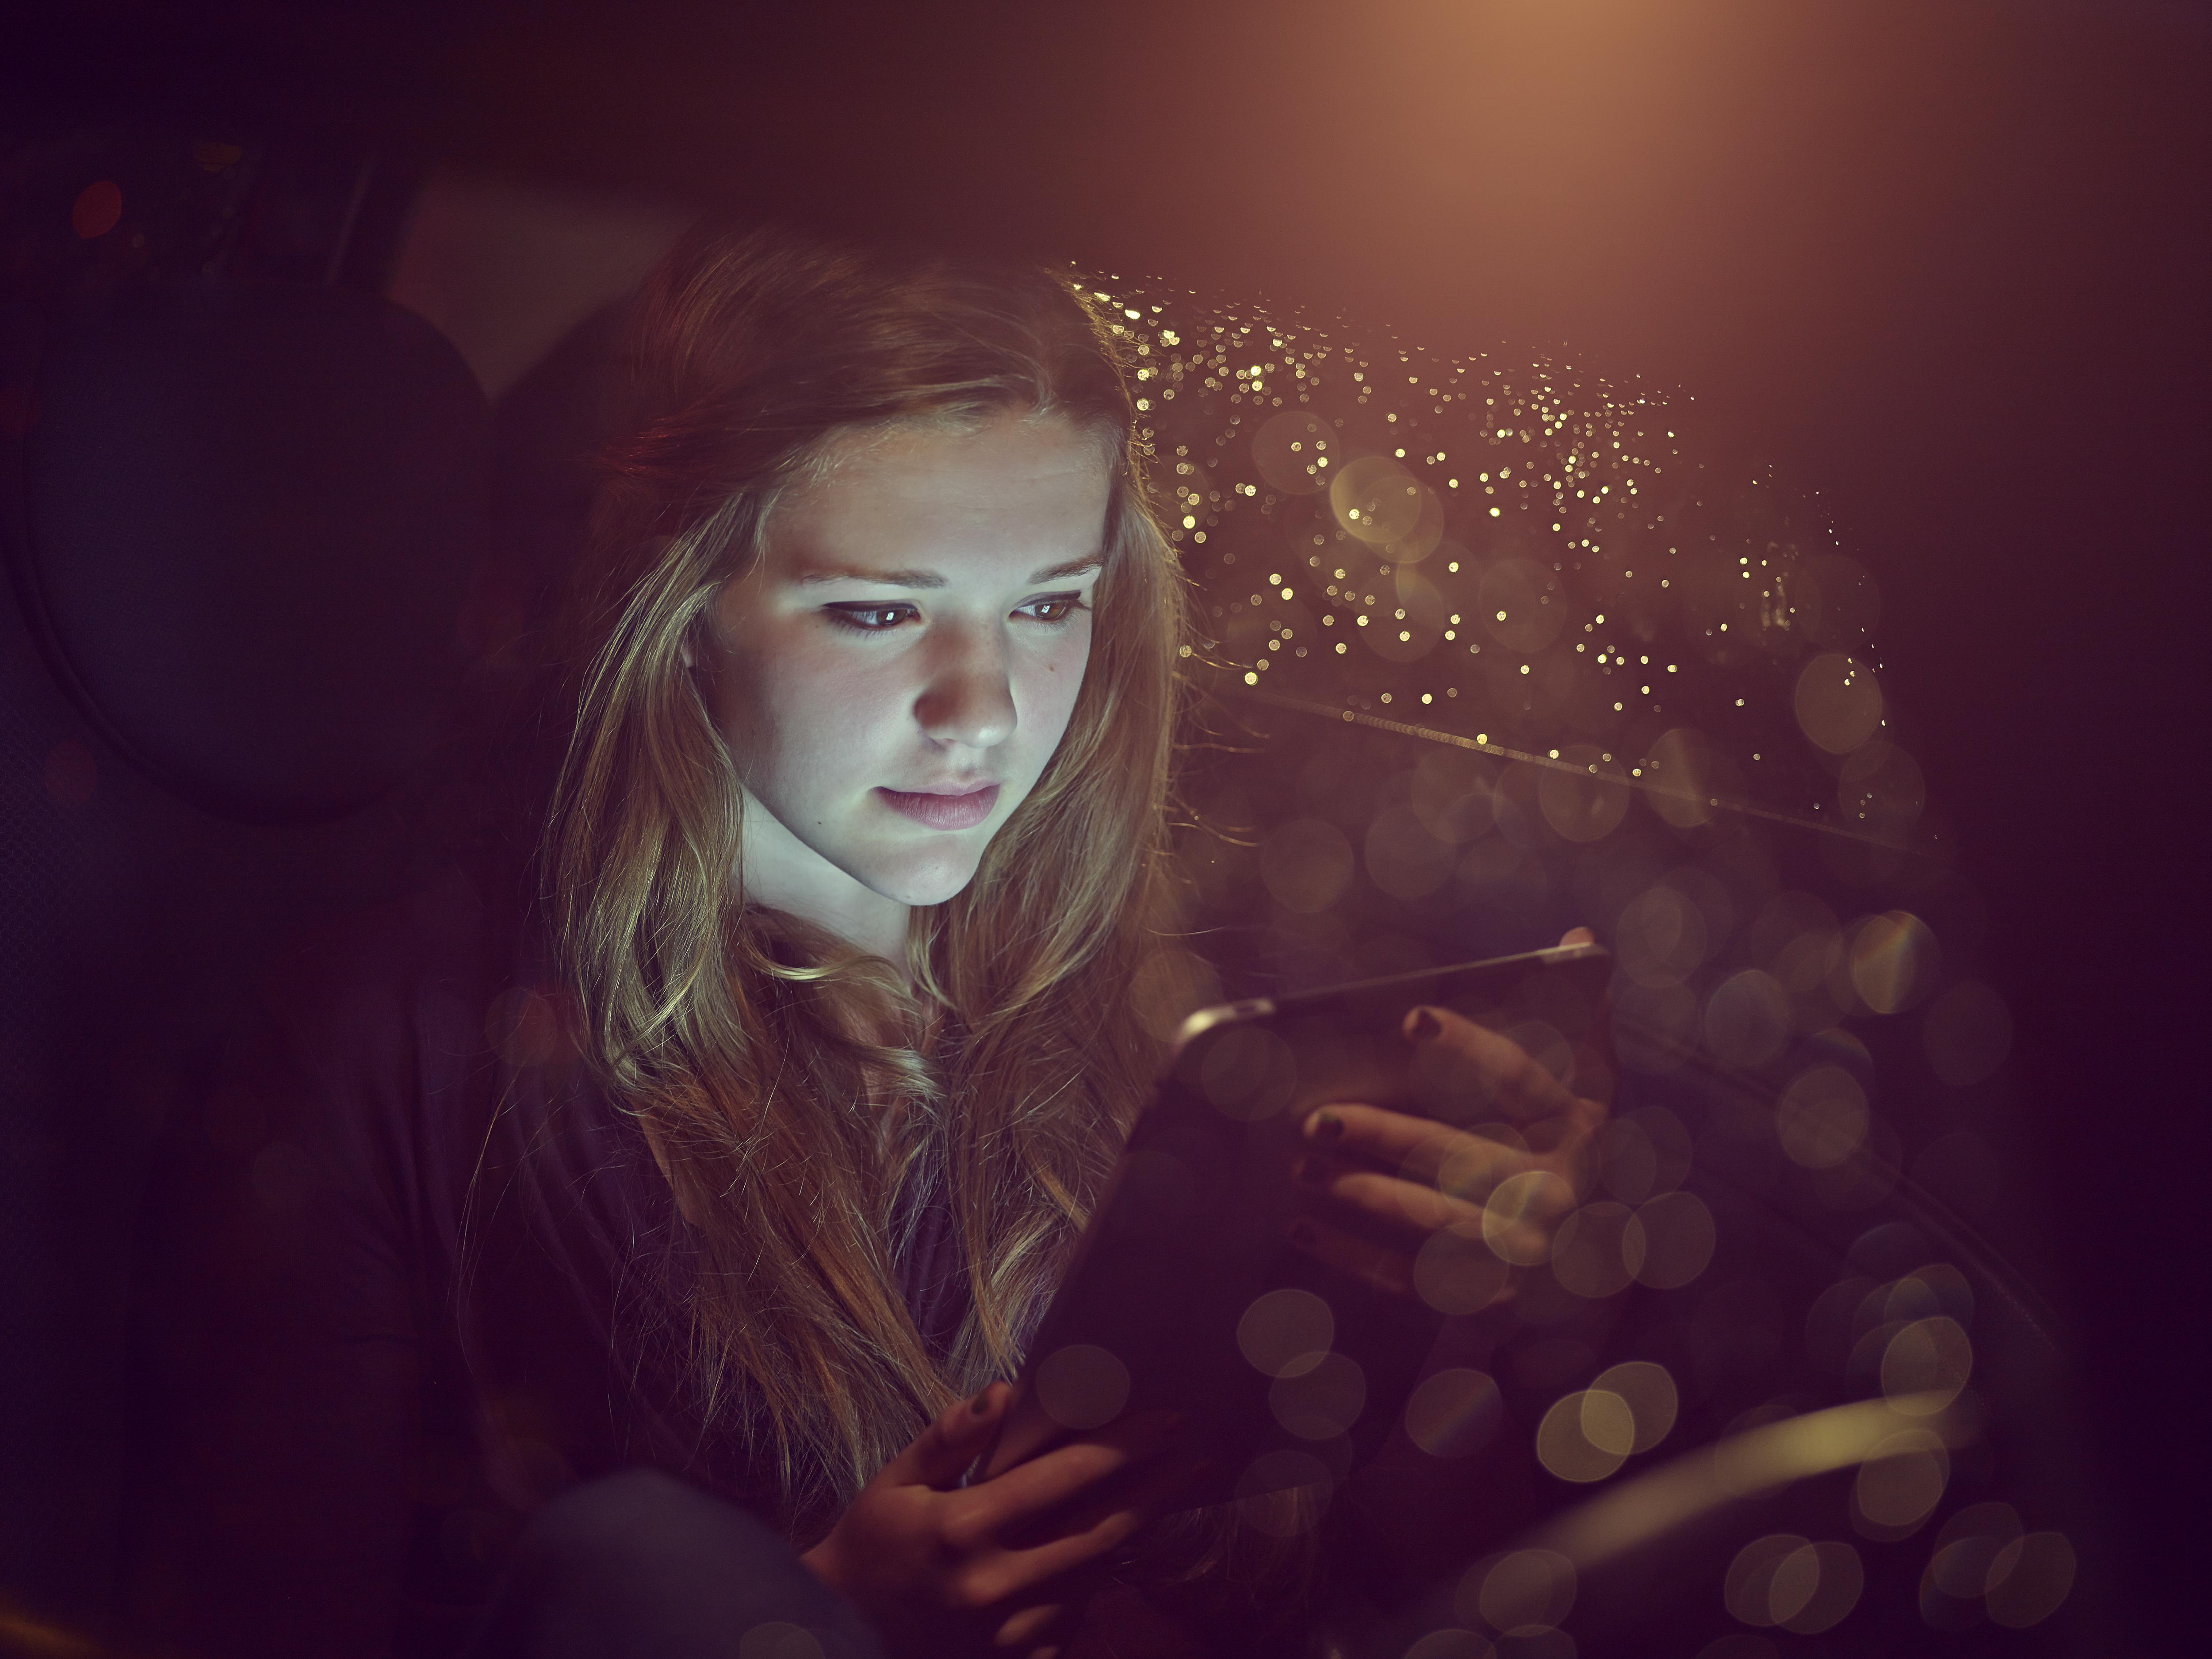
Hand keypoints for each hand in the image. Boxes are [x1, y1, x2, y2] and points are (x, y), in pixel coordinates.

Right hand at [800, 1383, 1191, 1654]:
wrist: (839, 1633)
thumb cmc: (871, 1544)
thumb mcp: (896, 1480)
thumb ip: (951, 1437)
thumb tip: (1007, 1391)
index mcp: (961, 1529)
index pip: (1063, 1479)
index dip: (1122, 1448)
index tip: (1169, 1422)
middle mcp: (991, 1586)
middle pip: (1099, 1532)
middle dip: (1155, 1492)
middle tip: (1195, 1459)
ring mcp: (1006, 1634)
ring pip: (1094, 1577)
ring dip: (1132, 1534)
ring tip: (1165, 1495)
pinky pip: (1075, 1618)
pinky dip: (1096, 1582)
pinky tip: (1113, 1551)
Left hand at [1286, 928, 1608, 1303]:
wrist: (1600, 1267)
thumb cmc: (1575, 1153)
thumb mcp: (1593, 1087)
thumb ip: (1583, 1017)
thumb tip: (1580, 937)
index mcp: (1575, 1128)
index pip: (1521, 1080)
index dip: (1469, 1047)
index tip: (1410, 1019)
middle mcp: (1554, 1190)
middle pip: (1460, 1156)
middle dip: (1382, 1135)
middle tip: (1314, 1116)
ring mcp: (1522, 1249)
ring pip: (1430, 1220)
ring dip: (1358, 1192)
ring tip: (1298, 1164)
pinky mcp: (1488, 1294)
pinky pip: (1411, 1277)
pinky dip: (1352, 1255)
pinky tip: (1301, 1225)